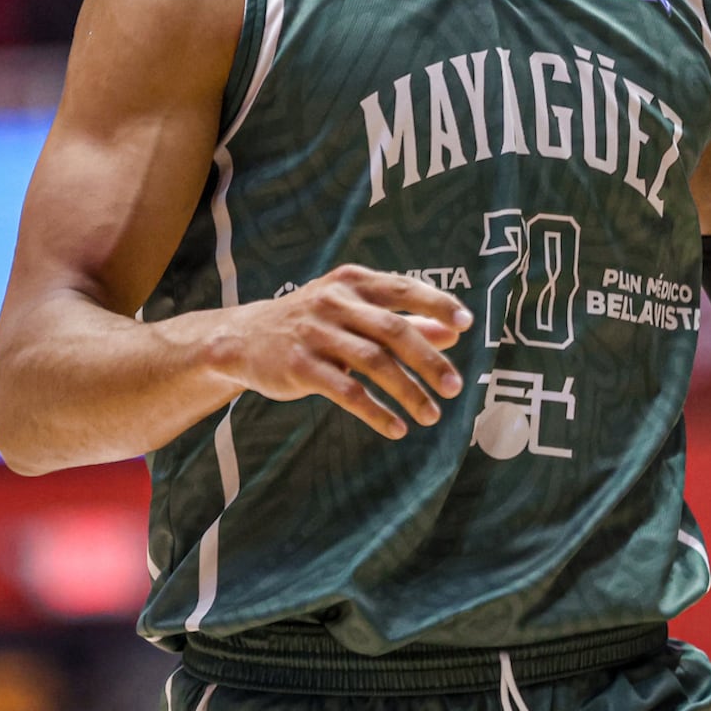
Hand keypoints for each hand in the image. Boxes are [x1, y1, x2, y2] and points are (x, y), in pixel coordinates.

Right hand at [213, 266, 472, 437]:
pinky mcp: (300, 365)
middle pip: (393, 330)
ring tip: (432, 416)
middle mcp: (335, 302)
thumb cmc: (312, 322)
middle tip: (455, 387)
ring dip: (408, 392)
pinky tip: (396, 428)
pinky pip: (346, 391)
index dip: (438, 305)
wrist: (242, 338)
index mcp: (353, 282)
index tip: (467, 324)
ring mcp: (316, 333)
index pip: (404, 289)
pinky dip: (375, 412)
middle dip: (429, 359)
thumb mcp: (353, 310)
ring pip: (374, 363)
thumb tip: (453, 331)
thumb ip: (402, 318)